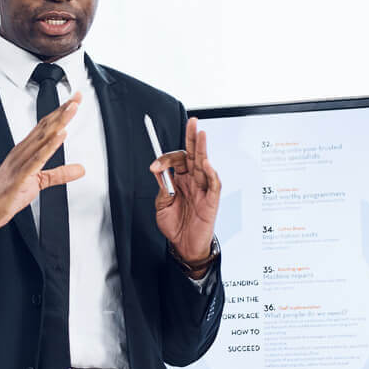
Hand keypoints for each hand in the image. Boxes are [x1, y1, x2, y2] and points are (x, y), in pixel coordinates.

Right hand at [0, 92, 84, 247]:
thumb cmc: (7, 193)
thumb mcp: (39, 182)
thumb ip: (59, 174)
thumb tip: (81, 169)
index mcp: (25, 151)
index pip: (45, 126)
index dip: (60, 112)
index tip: (74, 100)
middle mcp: (22, 152)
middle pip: (45, 127)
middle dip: (62, 111)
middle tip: (76, 97)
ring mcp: (20, 162)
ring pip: (42, 138)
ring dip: (58, 122)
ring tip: (71, 109)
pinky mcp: (20, 177)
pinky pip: (37, 159)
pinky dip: (49, 147)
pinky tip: (59, 137)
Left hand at [152, 117, 221, 265]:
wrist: (183, 246)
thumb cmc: (175, 226)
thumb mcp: (161, 205)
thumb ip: (162, 187)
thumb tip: (157, 170)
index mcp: (181, 179)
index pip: (177, 160)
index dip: (165, 160)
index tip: (154, 167)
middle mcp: (193, 181)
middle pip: (194, 154)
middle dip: (193, 137)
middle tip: (192, 122)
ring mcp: (203, 189)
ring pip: (204, 164)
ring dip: (202, 149)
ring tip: (201, 134)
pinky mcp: (211, 200)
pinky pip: (214, 184)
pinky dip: (211, 173)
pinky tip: (206, 164)